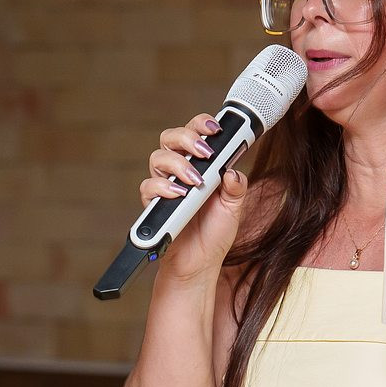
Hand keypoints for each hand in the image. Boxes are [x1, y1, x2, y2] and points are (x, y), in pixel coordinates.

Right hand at [137, 114, 248, 281]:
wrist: (201, 262)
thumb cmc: (215, 232)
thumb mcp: (234, 208)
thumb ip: (236, 187)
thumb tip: (233, 171)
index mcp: (200, 164)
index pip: (194, 133)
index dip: (201, 124)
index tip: (215, 128)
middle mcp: (179, 170)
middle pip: (171, 138)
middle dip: (187, 138)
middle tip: (205, 152)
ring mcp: (165, 185)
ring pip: (158, 157)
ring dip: (177, 164)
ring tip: (195, 180)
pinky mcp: (154, 204)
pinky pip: (148, 187)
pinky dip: (163, 187)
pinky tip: (179, 194)